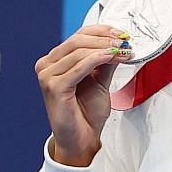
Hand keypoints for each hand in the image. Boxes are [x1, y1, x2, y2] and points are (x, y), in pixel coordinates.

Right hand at [33, 24, 127, 165]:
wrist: (81, 140)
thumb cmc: (85, 115)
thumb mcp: (100, 81)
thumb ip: (105, 62)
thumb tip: (118, 44)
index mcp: (55, 61)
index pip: (78, 35)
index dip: (101, 31)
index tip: (122, 34)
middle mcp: (47, 66)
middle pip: (77, 40)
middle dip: (105, 39)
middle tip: (125, 42)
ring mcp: (47, 76)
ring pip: (79, 51)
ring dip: (106, 48)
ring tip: (123, 52)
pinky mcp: (54, 86)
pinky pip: (79, 66)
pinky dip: (98, 59)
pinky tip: (112, 58)